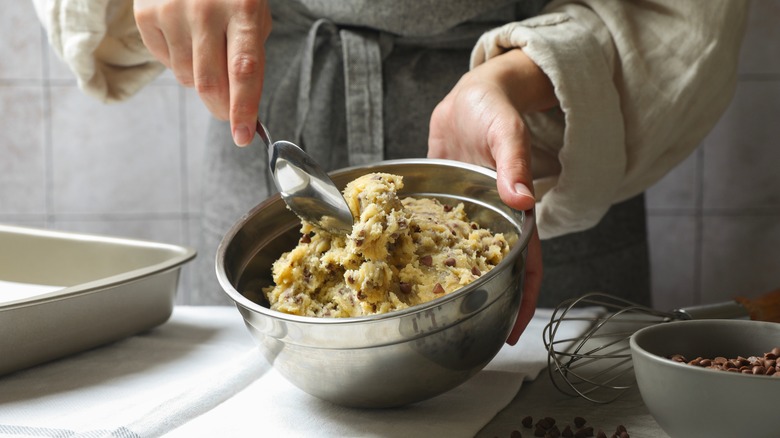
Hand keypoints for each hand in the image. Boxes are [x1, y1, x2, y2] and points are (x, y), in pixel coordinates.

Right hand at [134, 0, 271, 145]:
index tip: (243, 136)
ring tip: (207, 53)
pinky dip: (179, 63)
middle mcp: (205, 10)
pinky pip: (165, 63)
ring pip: (186, 78)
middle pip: (209, 83)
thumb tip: (240, 109)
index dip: (243, 108)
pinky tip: (186, 39)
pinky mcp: (146, 14)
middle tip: (229, 115)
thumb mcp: (253, 15)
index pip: (244, 70)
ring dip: (201, 81)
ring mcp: (171, 11)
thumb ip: (250, 58)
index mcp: (243, 9)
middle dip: (222, 109)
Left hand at [428, 49, 554, 343]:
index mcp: (511, 212)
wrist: (472, 94)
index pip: (527, 266)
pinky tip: (396, 267)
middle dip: (481, 304)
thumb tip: (523, 200)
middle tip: (459, 334)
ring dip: (444, 282)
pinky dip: (417, 250)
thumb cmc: (496, 108)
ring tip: (422, 310)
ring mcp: (461, 215)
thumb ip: (514, 164)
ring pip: (456, 257)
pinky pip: (429, 233)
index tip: (513, 332)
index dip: (523, 301)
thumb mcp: (507, 132)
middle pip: (490, 272)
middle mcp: (487, 221)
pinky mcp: (439, 204)